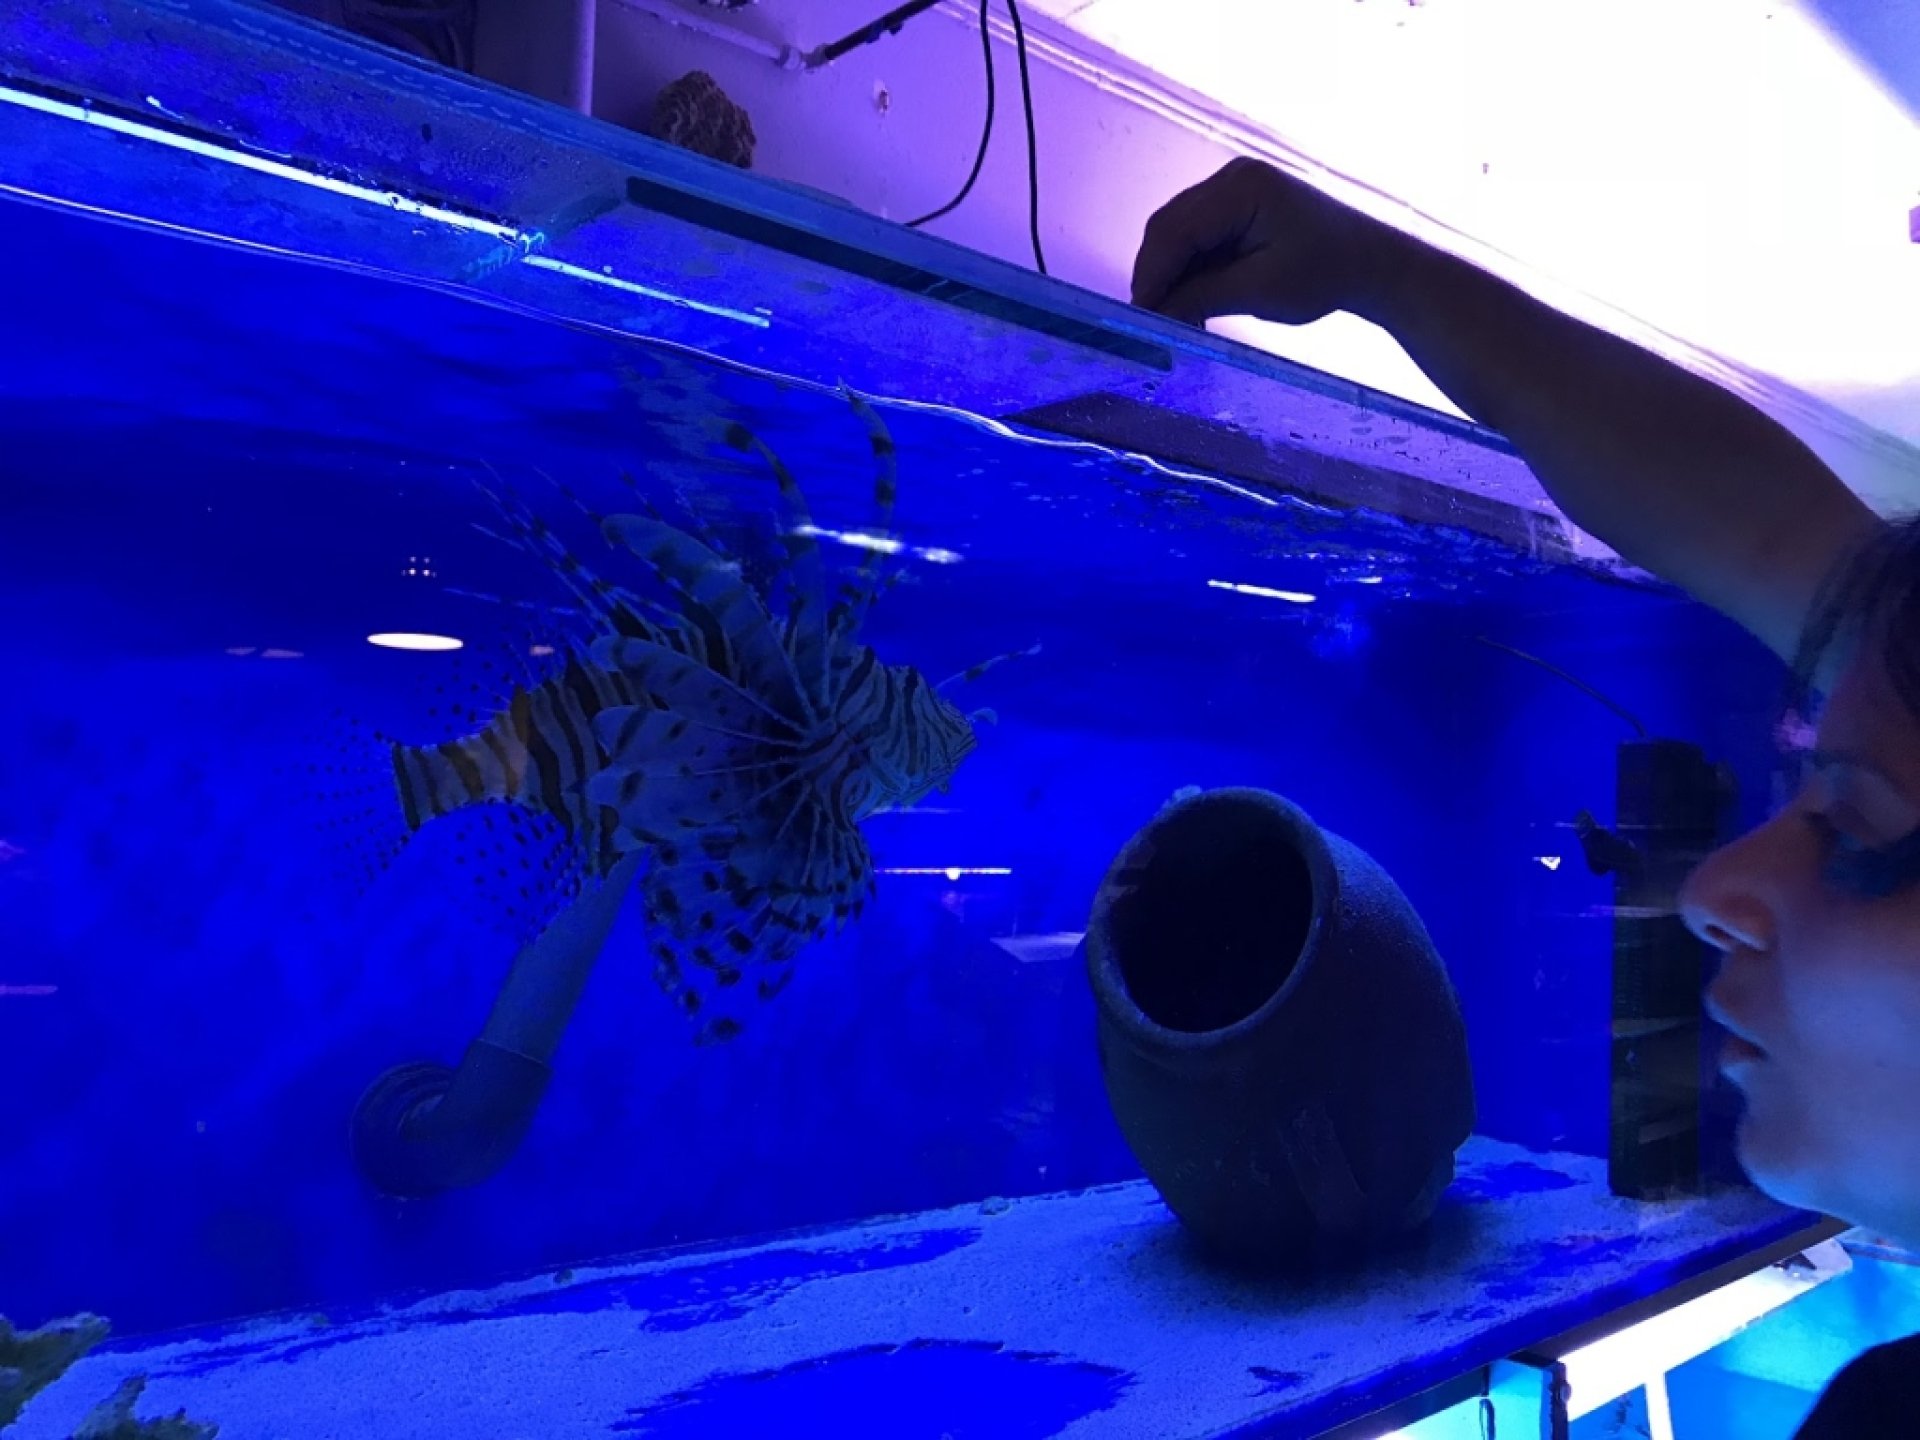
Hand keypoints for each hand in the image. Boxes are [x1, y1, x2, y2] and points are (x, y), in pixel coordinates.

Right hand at [1130, 157, 1400, 327]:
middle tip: (1151, 321)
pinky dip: (1188, 266)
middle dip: (1156, 274)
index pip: (1175, 230)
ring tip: (1172, 315)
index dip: (1151, 275)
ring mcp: (1233, 185)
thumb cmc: (1325, 275)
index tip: (1140, 317)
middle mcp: (1232, 176)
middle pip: (1169, 226)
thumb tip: (1153, 312)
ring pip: (1177, 230)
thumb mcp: (1259, 291)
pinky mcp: (1236, 201)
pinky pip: (1196, 232)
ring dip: (1170, 272)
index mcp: (1243, 188)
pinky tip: (1191, 297)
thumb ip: (1201, 296)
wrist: (1369, 262)